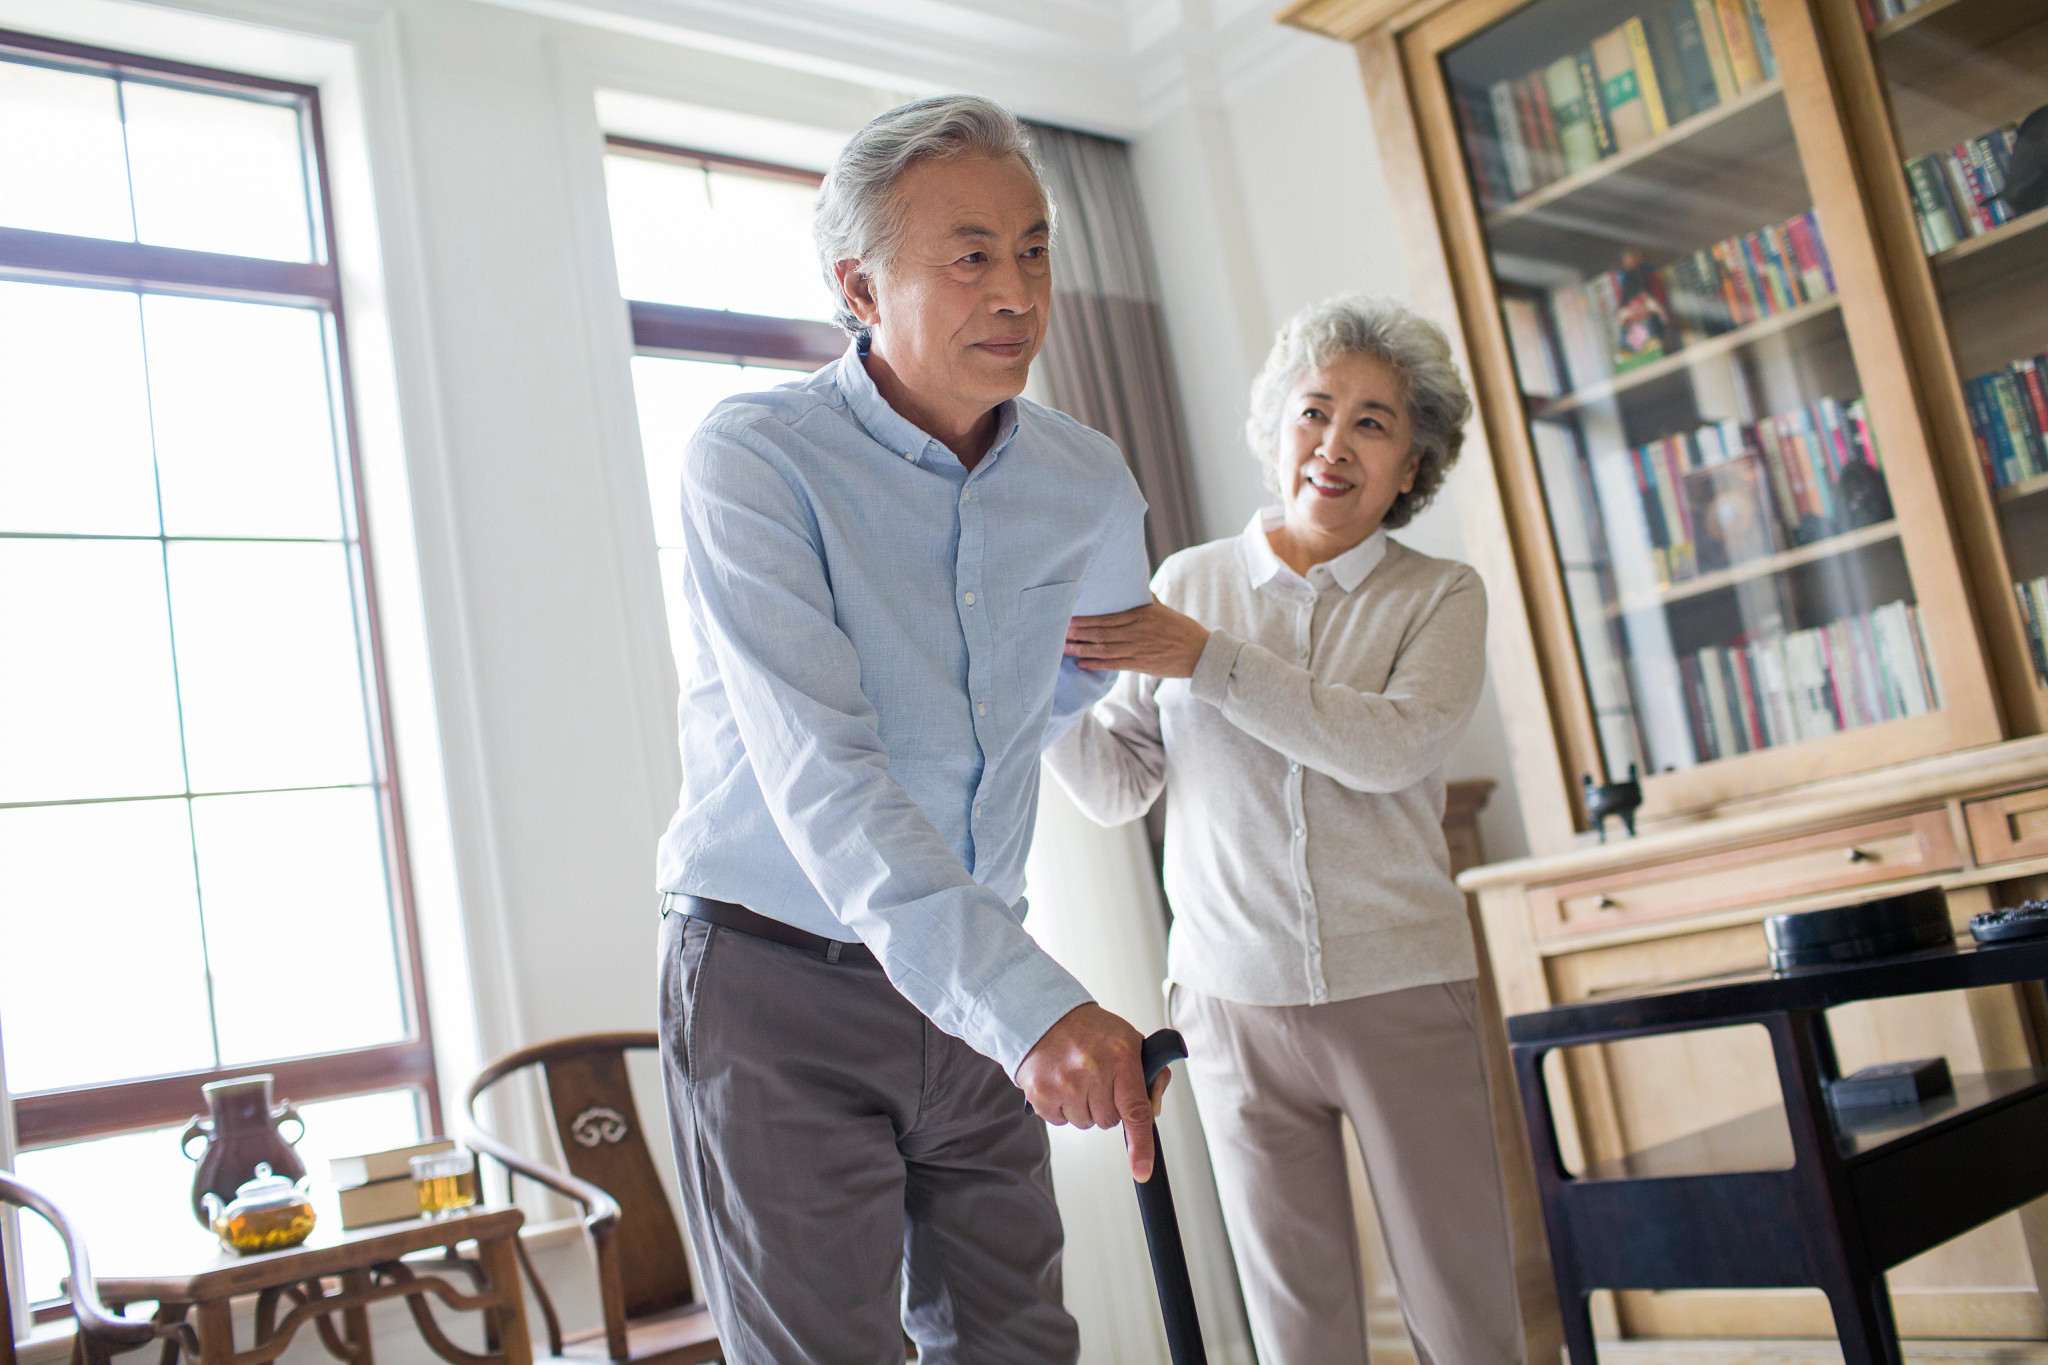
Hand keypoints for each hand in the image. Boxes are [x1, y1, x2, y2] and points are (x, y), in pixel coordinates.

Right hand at [1018, 1003, 1173, 1180]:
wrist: (1044, 1014)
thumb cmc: (1091, 1031)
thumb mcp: (1129, 1042)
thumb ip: (1150, 1076)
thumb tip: (1153, 1112)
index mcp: (1121, 1057)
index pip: (1136, 1110)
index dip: (1140, 1144)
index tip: (1142, 1171)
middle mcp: (1092, 1070)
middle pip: (1109, 1121)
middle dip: (1106, 1106)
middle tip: (1097, 1078)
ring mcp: (1064, 1083)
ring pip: (1085, 1123)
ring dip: (1083, 1107)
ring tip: (1076, 1077)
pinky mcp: (1041, 1093)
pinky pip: (1061, 1121)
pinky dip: (1062, 1107)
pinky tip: (1060, 1082)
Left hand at [1065, 598, 1209, 678]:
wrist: (1200, 653)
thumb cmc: (1181, 629)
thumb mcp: (1163, 610)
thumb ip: (1146, 600)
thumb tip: (1134, 586)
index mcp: (1142, 615)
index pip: (1107, 616)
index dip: (1086, 619)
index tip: (1069, 618)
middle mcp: (1137, 631)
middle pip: (1101, 632)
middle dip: (1077, 633)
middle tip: (1057, 632)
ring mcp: (1138, 649)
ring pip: (1104, 649)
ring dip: (1081, 649)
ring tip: (1063, 648)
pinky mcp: (1140, 665)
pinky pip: (1113, 664)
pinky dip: (1096, 664)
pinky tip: (1081, 663)